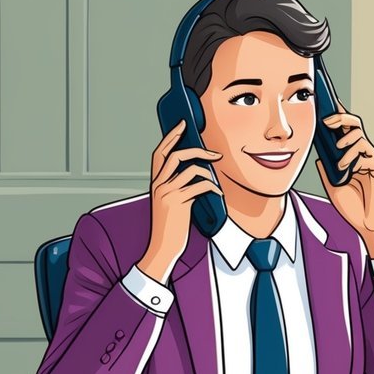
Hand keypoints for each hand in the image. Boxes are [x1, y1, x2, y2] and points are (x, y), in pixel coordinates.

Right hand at [138, 120, 221, 283]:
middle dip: (197, 150)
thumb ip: (177, 187)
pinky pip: (200, 186)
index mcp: (155, 183)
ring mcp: (167, 193)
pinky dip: (212, 188)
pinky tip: (218, 195)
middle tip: (215, 154)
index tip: (182, 124)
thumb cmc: (169, 228)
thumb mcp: (168, 203)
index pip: (159, 153)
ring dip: (209, 172)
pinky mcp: (178, 203)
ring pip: (191, 170)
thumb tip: (196, 174)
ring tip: (217, 181)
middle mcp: (159, 185)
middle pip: (176, 155)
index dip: (170, 137)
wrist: (162, 249)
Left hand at [316, 109, 373, 258]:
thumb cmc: (354, 209)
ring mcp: (370, 158)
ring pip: (358, 133)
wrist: (370, 226)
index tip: (322, 103)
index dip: (334, 116)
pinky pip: (365, 150)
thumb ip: (326, 169)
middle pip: (352, 124)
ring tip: (338, 155)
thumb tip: (318, 153)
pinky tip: (347, 168)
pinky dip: (353, 156)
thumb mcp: (333, 187)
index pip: (342, 131)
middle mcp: (360, 153)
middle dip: (339, 116)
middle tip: (326, 121)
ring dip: (345, 140)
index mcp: (349, 156)